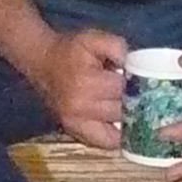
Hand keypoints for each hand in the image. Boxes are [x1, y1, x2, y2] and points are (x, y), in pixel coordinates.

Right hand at [33, 27, 128, 149]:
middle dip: (133, 102)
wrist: (42, 62)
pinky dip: (116, 136)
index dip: (136, 83)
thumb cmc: (71, 50)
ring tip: (133, 108)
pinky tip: (122, 125)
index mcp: (87, 83)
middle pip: (122, 110)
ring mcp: (76, 124)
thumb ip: (116, 46)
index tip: (139, 79)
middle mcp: (80, 107)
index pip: (123, 89)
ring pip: (117, 129)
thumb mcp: (93, 38)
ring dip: (128, 120)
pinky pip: (105, 142)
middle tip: (138, 93)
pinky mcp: (74, 132)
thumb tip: (133, 64)